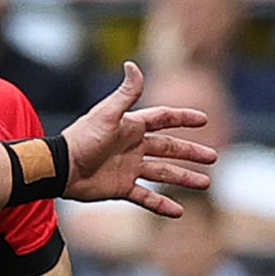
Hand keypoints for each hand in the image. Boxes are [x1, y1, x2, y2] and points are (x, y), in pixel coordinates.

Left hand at [58, 59, 216, 215]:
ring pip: (163, 173)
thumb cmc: (83, 138)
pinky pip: (146, 197)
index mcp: (132, 127)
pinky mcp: (122, 188)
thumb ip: (125, 94)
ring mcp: (129, 168)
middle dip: (191, 152)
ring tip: (205, 183)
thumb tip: (132, 64)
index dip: (183, 119)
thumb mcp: (107, 114)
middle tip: (213, 157)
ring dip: (184, 178)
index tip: (204, 119)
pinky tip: (178, 212)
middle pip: (169, 148)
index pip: (163, 119)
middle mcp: (133, 147)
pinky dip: (162, 205)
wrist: (61, 168)